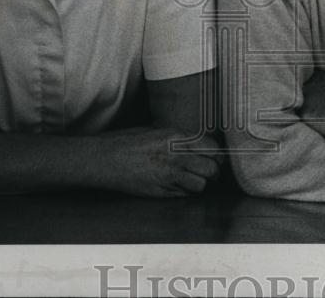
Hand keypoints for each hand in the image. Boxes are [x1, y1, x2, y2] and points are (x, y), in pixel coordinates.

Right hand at [94, 127, 222, 197]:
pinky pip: (185, 194)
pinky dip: (186, 191)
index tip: (217, 157)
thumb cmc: (128, 141)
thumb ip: (180, 137)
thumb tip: (200, 143)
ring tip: (193, 178)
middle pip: (212, 169)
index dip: (218, 154)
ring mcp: (170, 176)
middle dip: (214, 171)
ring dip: (200, 183)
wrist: (106, 159)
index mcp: (177, 138)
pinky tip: (178, 184)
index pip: (213, 148)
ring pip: (201, 185)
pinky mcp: (161, 192)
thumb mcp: (157, 130)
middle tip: (210, 171)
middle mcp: (177, 157)